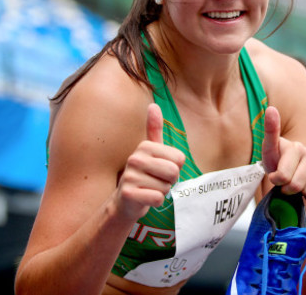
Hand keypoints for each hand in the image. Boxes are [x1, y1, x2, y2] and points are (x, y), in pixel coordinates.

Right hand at [115, 103, 184, 220]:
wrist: (126, 201)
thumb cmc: (145, 174)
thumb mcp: (151, 151)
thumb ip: (154, 129)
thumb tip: (153, 105)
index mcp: (145, 146)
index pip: (179, 159)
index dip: (175, 168)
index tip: (160, 170)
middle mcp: (135, 158)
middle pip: (174, 172)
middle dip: (169, 181)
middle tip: (156, 181)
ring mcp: (130, 176)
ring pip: (166, 187)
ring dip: (161, 192)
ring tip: (149, 189)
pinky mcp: (128, 193)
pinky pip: (157, 198)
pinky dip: (156, 202)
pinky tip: (145, 198)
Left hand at [262, 106, 305, 200]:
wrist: (291, 174)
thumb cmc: (277, 162)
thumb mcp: (269, 150)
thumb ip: (270, 131)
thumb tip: (271, 108)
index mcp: (295, 147)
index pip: (282, 176)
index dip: (276, 180)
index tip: (275, 176)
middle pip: (294, 185)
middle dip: (287, 188)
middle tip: (285, 182)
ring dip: (299, 192)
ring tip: (296, 182)